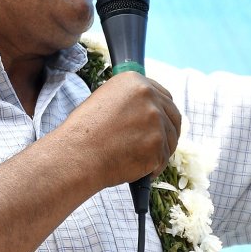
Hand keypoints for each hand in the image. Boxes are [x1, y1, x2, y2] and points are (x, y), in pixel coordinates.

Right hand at [61, 72, 179, 187]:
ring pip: (170, 139)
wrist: (76, 154)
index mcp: (135, 81)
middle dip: (168, 132)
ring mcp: (155, 120)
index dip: (163, 112)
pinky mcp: (157, 144)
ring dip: (160, 152)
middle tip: (157, 146)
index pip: (164, 96)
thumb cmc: (84, 132)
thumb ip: (130, 101)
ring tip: (139, 161)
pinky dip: (153, 168)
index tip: (161, 123)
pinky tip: (136, 170)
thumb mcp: (105, 100)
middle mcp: (149, 96)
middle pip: (174, 116)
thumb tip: (149, 110)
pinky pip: (162, 159)